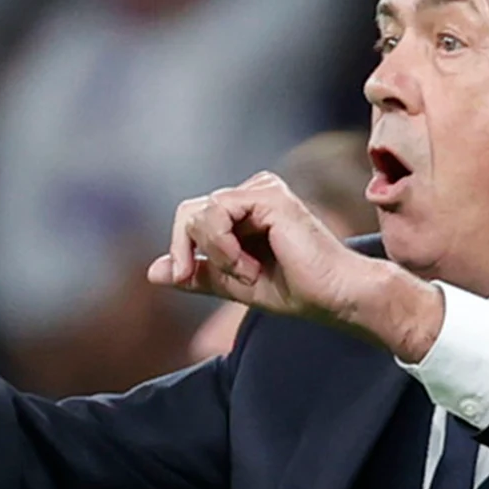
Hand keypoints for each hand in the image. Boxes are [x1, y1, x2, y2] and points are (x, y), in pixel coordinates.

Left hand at [145, 172, 443, 358]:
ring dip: (216, 253)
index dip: (180, 249)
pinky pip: (218, 213)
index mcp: (245, 212)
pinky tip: (251, 265)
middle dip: (187, 249)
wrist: (335, 296)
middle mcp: (253, 195)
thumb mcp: (234, 285)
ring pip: (200, 213)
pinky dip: (225, 246)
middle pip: (189, 211)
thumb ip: (198, 274)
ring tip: (248, 274)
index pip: (192, 218)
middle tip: (205, 279)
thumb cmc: (297, 291)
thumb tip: (152, 271)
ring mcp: (262, 192)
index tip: (185, 279)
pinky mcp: (269, 196)